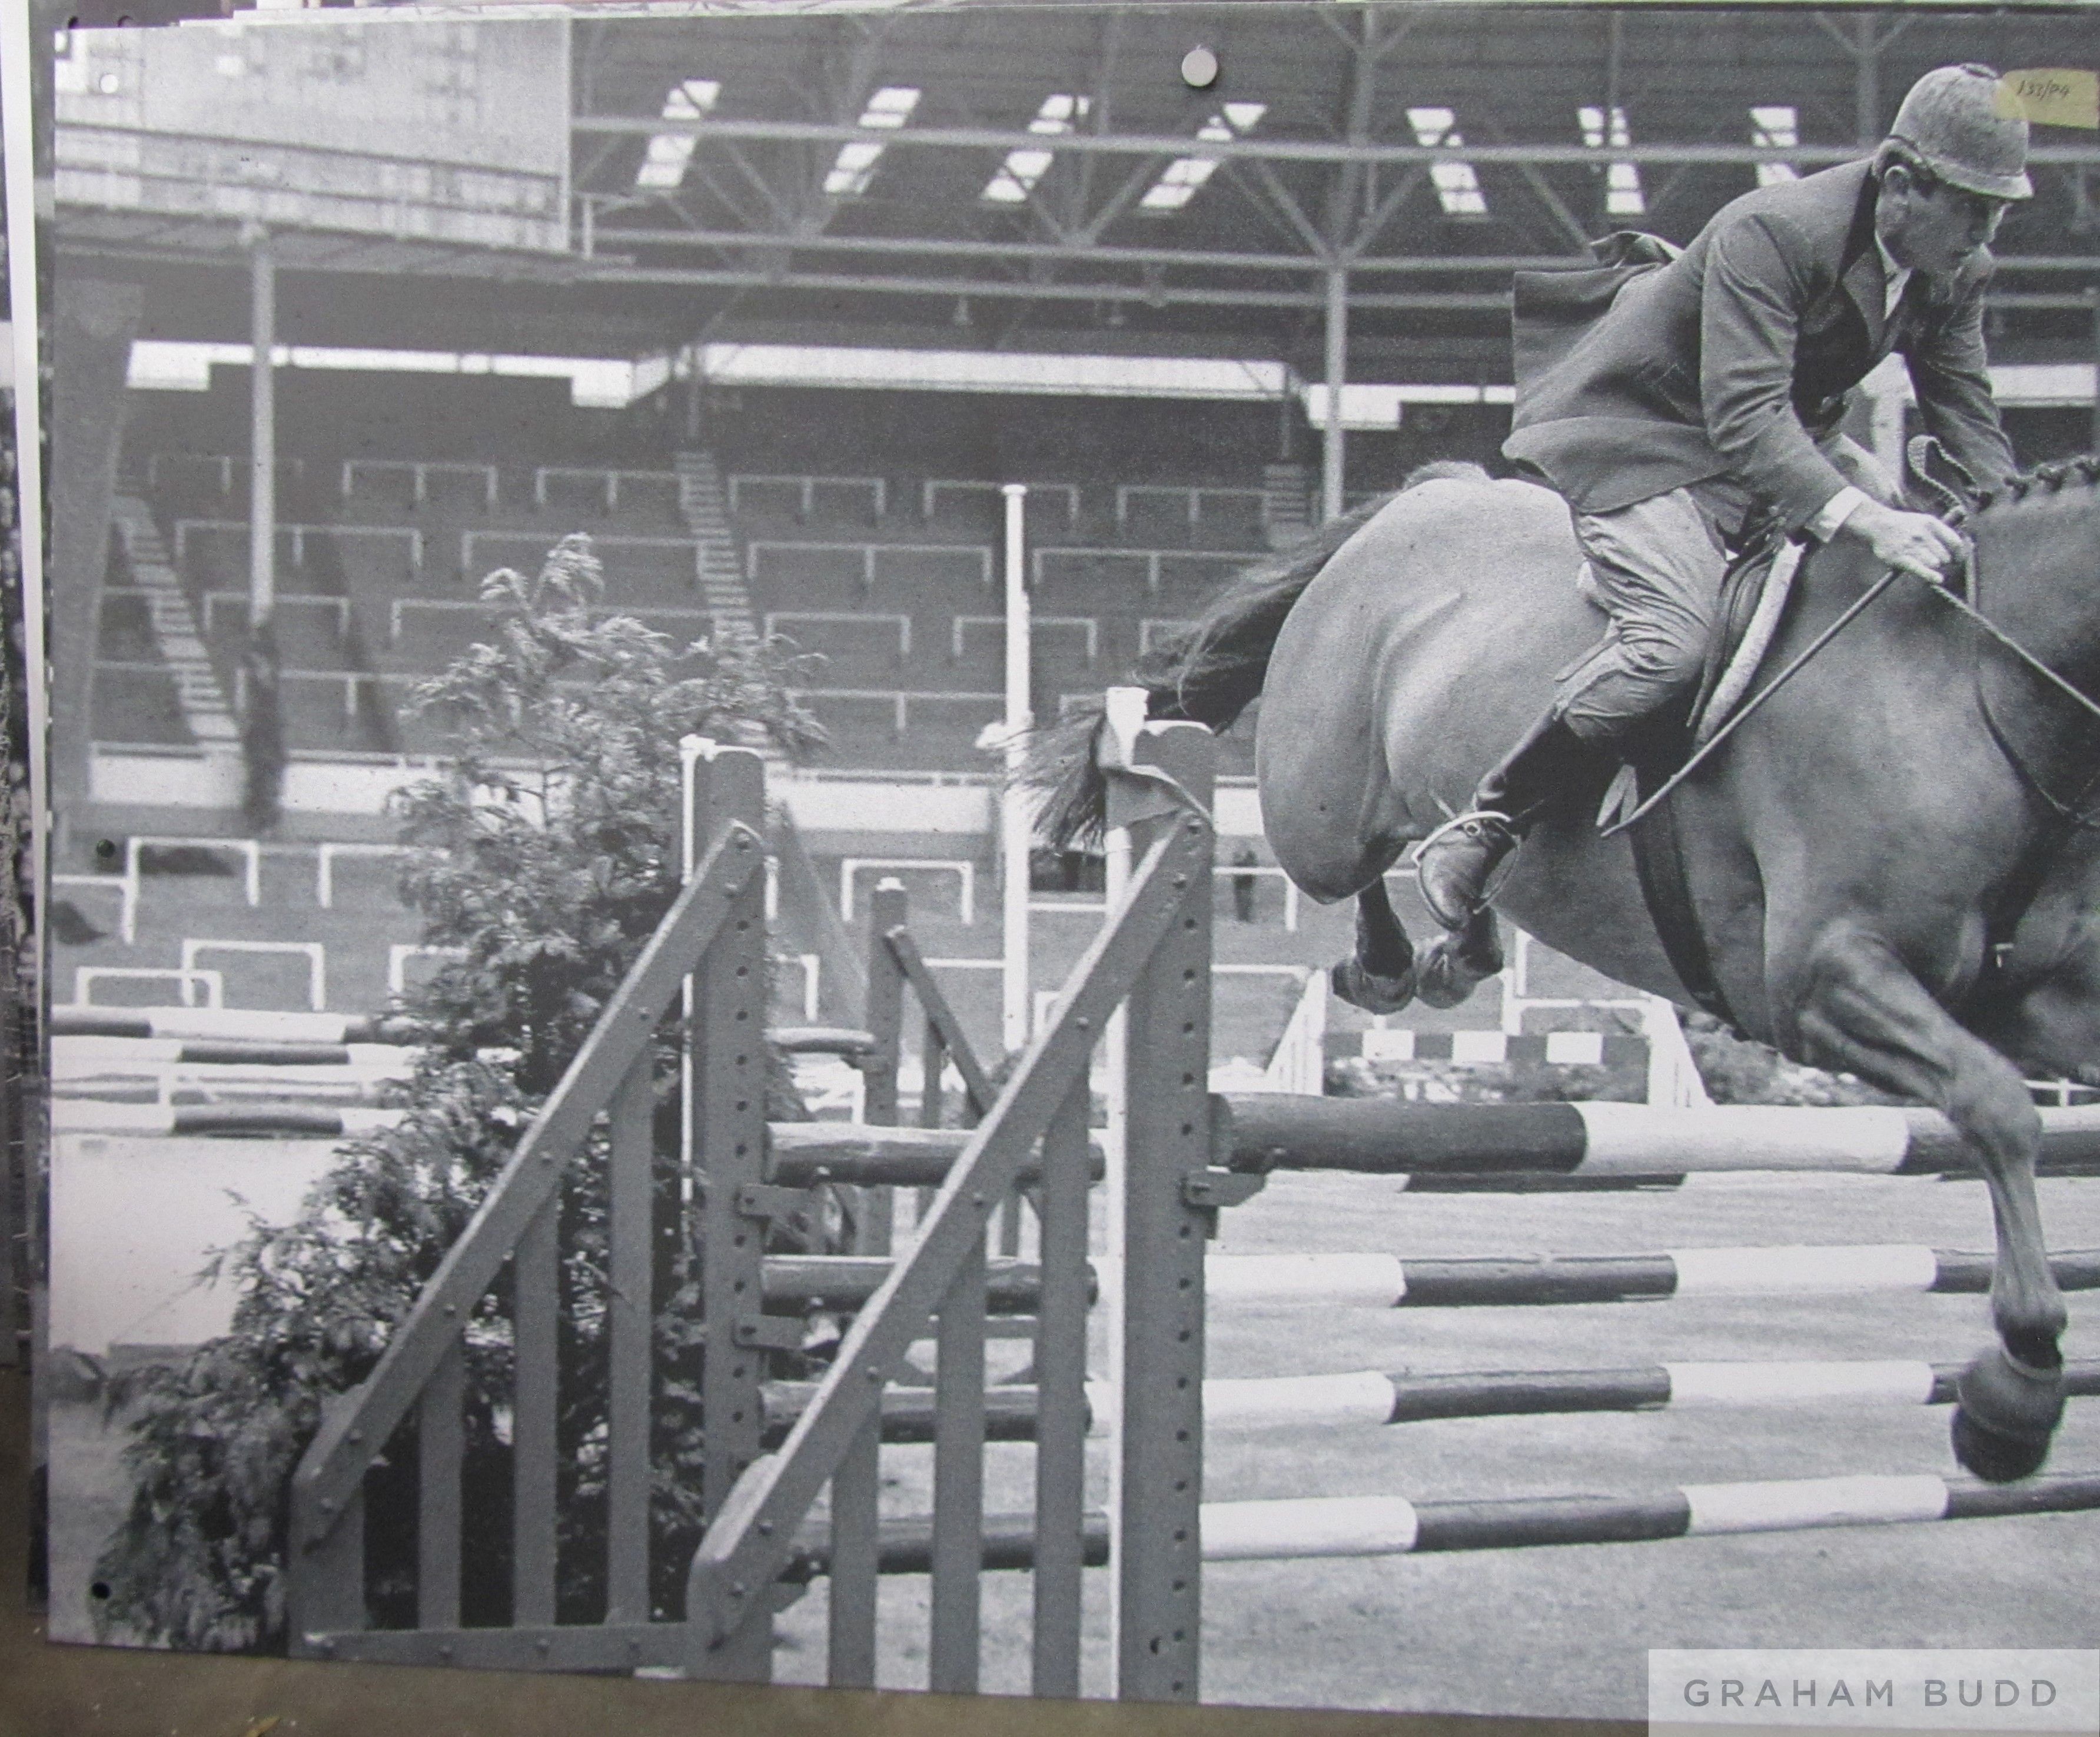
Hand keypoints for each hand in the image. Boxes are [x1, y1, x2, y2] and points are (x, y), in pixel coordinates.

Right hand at [1839, 499, 1967, 584]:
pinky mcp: (1900, 557)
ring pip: (1934, 563)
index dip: (1959, 554)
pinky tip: (1938, 579)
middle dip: (1943, 561)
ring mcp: (1911, 546)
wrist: (1878, 524)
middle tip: (1934, 561)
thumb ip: (1941, 532)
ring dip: (1933, 566)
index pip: (1954, 542)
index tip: (1958, 560)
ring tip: (1922, 561)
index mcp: (1932, 524)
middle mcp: (1923, 534)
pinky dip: (1930, 575)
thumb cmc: (1904, 525)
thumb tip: (1960, 547)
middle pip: (1944, 556)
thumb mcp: (1924, 521)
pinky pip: (1919, 569)